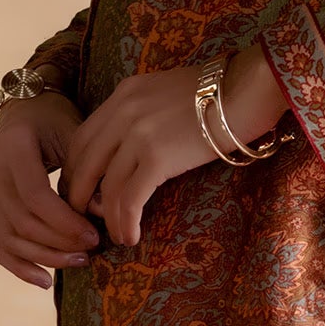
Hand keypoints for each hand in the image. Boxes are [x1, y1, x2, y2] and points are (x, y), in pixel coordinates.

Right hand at [0, 89, 104, 288]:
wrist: (24, 111)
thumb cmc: (55, 120)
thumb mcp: (74, 134)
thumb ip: (88, 172)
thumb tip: (106, 214)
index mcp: (13, 147)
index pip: (35, 196)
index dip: (65, 222)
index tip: (93, 235)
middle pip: (22, 221)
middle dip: (59, 242)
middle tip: (91, 251)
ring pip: (9, 238)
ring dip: (45, 257)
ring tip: (77, 263)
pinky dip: (20, 267)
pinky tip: (45, 281)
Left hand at [56, 42, 288, 249]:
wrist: (247, 89)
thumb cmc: (220, 92)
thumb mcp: (168, 91)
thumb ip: (145, 111)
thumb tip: (138, 145)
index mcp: (124, 94)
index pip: (82, 137)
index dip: (77, 170)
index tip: (84, 190)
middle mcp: (123, 111)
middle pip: (84, 163)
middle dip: (80, 196)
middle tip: (87, 218)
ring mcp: (138, 134)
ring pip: (106, 187)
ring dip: (106, 217)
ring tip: (115, 235)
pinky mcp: (157, 157)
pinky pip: (129, 199)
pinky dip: (125, 223)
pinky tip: (131, 236)